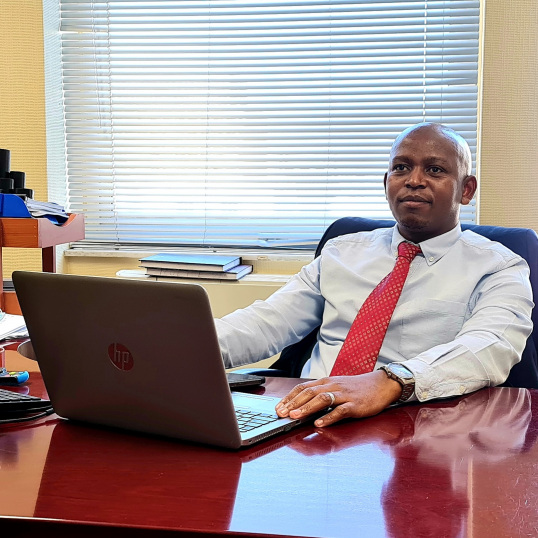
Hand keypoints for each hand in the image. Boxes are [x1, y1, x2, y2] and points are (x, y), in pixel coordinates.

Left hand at [275, 370, 402, 427]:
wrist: (381, 384)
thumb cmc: (357, 388)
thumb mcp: (336, 387)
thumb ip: (321, 394)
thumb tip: (301, 404)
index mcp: (326, 382)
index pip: (303, 387)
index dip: (289, 397)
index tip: (278, 407)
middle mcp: (333, 386)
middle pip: (309, 392)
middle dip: (293, 403)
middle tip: (281, 413)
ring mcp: (344, 395)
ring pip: (322, 399)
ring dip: (306, 408)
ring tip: (295, 416)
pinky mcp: (355, 404)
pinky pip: (340, 410)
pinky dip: (329, 417)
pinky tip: (320, 423)